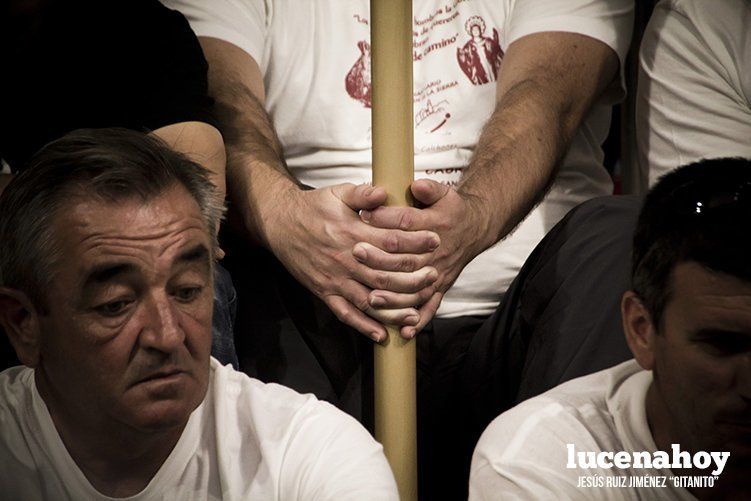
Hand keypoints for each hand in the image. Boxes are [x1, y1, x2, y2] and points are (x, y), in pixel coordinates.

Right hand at [264, 183, 440, 341]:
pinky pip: (346, 314)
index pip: (391, 240)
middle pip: (385, 274)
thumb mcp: (337, 193)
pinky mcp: (325, 293)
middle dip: (413, 277)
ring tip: (417, 311)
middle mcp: (345, 259)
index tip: (436, 240)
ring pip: (370, 299)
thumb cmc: (313, 207)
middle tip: (434, 276)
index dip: (416, 241)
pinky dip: (364, 327)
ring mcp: (335, 279)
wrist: (280, 224)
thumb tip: (384, 193)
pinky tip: (382, 335)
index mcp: (351, 232)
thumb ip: (362, 194)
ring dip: (395, 308)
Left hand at [359, 178, 491, 336]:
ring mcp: (439, 272)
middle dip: (381, 258)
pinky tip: (403, 331)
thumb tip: (417, 185)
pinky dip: (418, 320)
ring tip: (372, 299)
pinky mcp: (440, 287)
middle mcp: (437, 252)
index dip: (386, 218)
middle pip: (407, 258)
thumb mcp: (444, 193)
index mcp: (435, 225)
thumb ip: (430, 188)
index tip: (363, 215)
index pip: (407, 222)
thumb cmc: (452, 211)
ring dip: (395, 295)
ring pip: (415, 287)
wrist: (475, 229)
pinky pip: (430, 306)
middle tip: (356, 253)